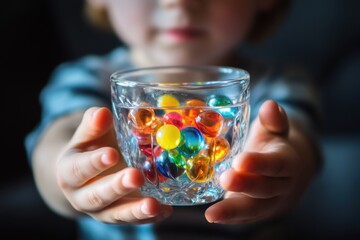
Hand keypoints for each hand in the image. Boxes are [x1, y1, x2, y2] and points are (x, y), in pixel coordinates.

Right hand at [56, 107, 171, 223]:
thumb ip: (94, 123)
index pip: (78, 169)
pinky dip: (150, 218)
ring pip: (116, 214)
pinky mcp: (120, 217)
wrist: (89, 172)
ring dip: (135, 211)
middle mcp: (82, 197)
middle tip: (135, 177)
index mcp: (69, 172)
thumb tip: (102, 113)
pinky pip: (134, 221)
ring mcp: (102, 211)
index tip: (112, 154)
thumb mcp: (89, 134)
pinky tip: (165, 210)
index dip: (94, 163)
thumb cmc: (92, 147)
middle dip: (117, 187)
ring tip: (153, 205)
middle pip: (97, 196)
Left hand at [205, 100, 316, 223]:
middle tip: (225, 179)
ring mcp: (269, 202)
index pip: (277, 164)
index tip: (241, 161)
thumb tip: (270, 105)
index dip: (260, 163)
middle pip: (265, 188)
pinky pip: (244, 217)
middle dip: (245, 185)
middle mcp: (281, 186)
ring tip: (213, 214)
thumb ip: (273, 120)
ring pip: (254, 209)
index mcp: (287, 161)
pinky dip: (229, 218)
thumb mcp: (274, 130)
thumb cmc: (272, 146)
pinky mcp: (255, 211)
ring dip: (233, 211)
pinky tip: (212, 216)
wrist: (284, 173)